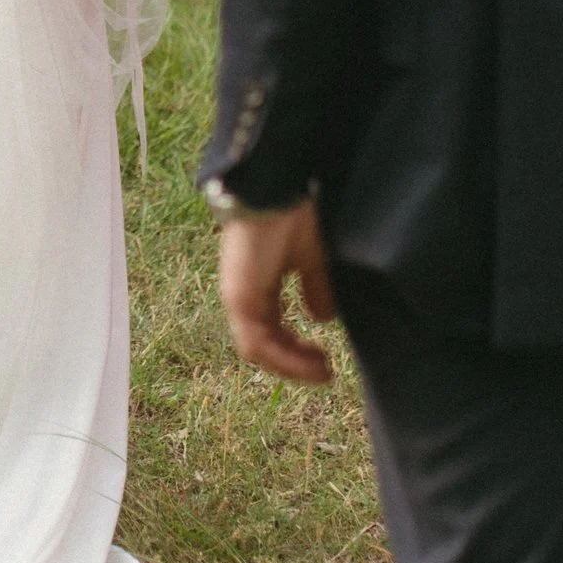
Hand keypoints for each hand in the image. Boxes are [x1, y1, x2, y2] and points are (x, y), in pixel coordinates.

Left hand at [218, 199, 339, 384]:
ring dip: (291, 365)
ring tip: (321, 372)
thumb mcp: (311, 258)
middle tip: (325, 372)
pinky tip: (309, 363)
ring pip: (258, 349)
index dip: (296, 349)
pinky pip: (255, 343)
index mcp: (258, 285)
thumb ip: (315, 287)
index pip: (272, 328)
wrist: (275, 190)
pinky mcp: (238, 298)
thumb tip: (323, 319)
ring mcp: (237, 297)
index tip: (325, 359)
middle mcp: (243, 295)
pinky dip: (282, 358)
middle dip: (295, 362)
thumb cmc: (291, 215)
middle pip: (264, 344)